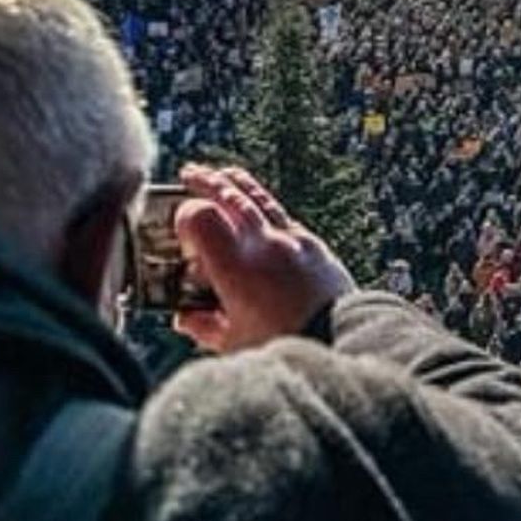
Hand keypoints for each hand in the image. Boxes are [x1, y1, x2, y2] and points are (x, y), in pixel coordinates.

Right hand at [172, 162, 355, 352]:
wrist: (341, 342)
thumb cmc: (285, 347)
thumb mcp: (234, 344)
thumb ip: (204, 326)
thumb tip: (185, 317)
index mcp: (237, 269)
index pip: (203, 218)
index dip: (186, 217)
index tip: (179, 228)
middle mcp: (265, 245)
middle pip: (231, 198)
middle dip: (208, 183)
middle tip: (190, 173)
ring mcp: (293, 241)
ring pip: (260, 199)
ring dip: (237, 183)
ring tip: (222, 174)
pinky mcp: (315, 245)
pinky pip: (284, 215)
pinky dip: (265, 206)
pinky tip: (258, 207)